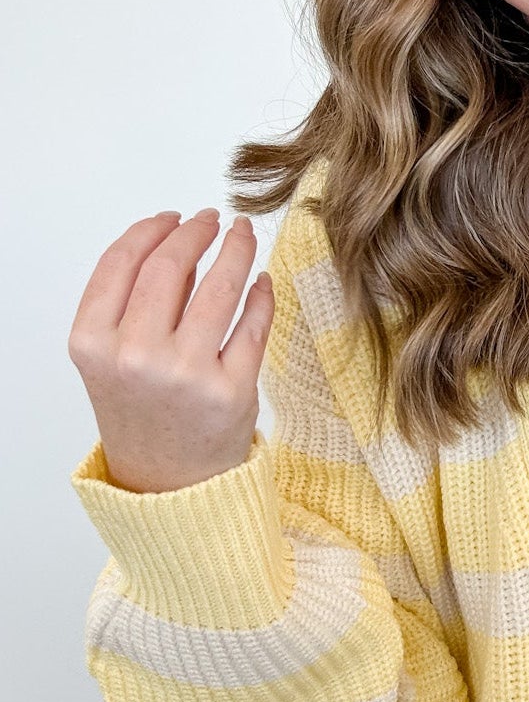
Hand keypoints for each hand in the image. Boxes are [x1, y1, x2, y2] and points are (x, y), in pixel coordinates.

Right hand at [68, 207, 275, 493]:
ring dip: (236, 249)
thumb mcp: (112, 359)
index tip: (173, 216)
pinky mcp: (232, 389)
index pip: (121, 262)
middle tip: (212, 220)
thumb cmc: (140, 413)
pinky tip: (261, 281)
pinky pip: (253, 323)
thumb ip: (133, 303)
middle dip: (196, 231)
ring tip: (243, 236)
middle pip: (169, 266)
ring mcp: (185, 373)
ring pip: (220, 286)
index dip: (152, 229)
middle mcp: (135, 356)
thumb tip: (177, 240)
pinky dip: (261, 294)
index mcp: (93, 343)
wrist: (166, 485)